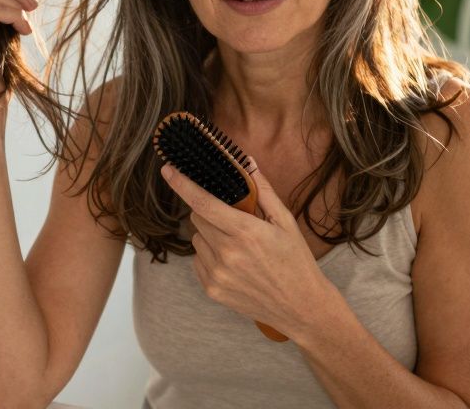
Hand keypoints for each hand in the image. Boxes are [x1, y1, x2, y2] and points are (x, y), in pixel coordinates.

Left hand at [161, 157, 327, 341]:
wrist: (301, 307)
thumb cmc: (296, 260)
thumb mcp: (285, 222)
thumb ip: (263, 191)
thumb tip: (247, 162)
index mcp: (246, 232)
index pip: (203, 202)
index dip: (182, 183)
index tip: (168, 169)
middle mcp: (227, 253)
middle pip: (197, 218)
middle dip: (210, 212)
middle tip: (233, 220)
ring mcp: (217, 274)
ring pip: (196, 240)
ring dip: (210, 236)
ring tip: (238, 247)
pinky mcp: (212, 290)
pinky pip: (197, 261)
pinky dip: (209, 256)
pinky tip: (233, 264)